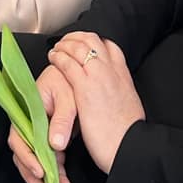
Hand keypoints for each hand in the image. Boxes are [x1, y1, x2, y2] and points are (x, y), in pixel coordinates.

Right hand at [9, 63, 76, 182]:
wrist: (77, 72)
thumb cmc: (70, 79)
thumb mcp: (70, 96)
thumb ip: (63, 118)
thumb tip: (56, 145)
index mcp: (28, 110)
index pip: (19, 138)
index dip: (28, 157)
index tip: (41, 172)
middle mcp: (29, 122)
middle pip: (23, 154)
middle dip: (34, 176)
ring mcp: (38, 130)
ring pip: (34, 159)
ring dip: (43, 179)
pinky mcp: (48, 136)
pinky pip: (46, 158)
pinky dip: (54, 172)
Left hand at [48, 32, 143, 176]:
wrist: (130, 145)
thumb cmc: (128, 133)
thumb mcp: (129, 106)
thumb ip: (120, 94)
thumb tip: (115, 96)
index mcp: (123, 75)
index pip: (111, 47)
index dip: (96, 42)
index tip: (86, 45)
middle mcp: (112, 70)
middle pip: (94, 40)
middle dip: (78, 37)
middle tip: (67, 41)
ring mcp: (99, 76)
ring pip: (79, 48)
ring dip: (66, 44)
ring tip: (56, 48)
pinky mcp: (84, 88)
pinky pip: (68, 63)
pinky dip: (59, 57)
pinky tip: (53, 58)